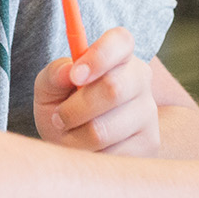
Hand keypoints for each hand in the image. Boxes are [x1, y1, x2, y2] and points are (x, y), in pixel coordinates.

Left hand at [31, 27, 160, 156]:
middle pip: (113, 89)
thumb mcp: (49, 90)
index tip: (75, 75)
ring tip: (71, 135)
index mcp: (118, 56)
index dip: (99, 56)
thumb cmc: (64, 109)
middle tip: (59, 117)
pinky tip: (88, 151)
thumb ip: (53, 75)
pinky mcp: (149, 144)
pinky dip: (88, 156)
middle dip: (75, 109)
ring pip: (104, 129)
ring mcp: (148, 113)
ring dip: (75, 137)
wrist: (81, 146)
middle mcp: (140, 79)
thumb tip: (67, 72)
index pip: (120, 41)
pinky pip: (110, 154)